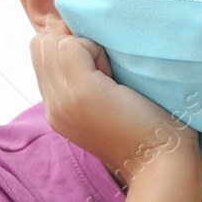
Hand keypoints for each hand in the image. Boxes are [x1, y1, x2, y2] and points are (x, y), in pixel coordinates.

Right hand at [30, 14, 201, 188]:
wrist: (161, 161)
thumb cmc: (147, 129)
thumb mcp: (104, 103)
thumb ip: (83, 79)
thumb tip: (77, 40)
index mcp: (57, 109)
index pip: (40, 55)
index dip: (68, 49)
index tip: (100, 71)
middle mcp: (52, 106)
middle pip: (41, 45)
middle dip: (74, 45)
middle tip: (105, 72)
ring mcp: (62, 100)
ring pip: (51, 43)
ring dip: (85, 48)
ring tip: (109, 76)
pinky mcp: (80, 92)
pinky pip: (71, 45)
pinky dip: (94, 50)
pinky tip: (113, 76)